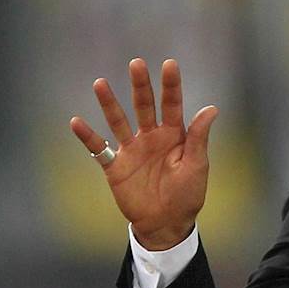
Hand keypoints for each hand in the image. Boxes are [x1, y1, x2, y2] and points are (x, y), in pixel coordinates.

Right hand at [70, 58, 217, 250]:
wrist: (166, 223)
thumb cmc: (187, 194)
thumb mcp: (197, 165)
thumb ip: (199, 137)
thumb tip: (211, 108)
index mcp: (174, 135)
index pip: (172, 104)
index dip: (171, 85)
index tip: (169, 64)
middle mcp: (151, 137)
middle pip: (144, 106)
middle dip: (141, 86)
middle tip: (136, 64)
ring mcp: (132, 150)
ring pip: (118, 121)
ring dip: (110, 103)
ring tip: (100, 83)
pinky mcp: (115, 166)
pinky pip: (99, 148)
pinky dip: (87, 136)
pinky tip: (77, 122)